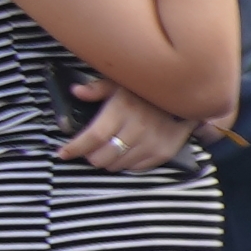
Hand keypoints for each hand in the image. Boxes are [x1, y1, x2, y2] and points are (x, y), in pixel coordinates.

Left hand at [56, 74, 193, 174]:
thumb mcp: (120, 82)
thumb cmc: (147, 88)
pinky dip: (127, 163)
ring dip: (108, 160)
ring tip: (109, 149)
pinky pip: (136, 168)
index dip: (74, 148)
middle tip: (90, 150)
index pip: (93, 137)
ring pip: (117, 165)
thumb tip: (76, 92)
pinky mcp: (164, 152)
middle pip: (102, 157)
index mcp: (122, 109)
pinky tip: (127, 151)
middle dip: (90, 156)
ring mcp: (152, 142)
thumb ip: (97, 89)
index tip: (63, 153)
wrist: (187, 94)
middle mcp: (137, 128)